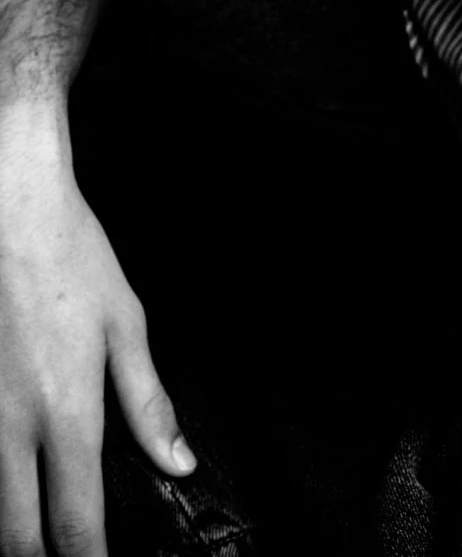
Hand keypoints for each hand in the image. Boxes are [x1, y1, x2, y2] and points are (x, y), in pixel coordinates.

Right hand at [0, 118, 193, 556]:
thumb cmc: (70, 256)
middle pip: (17, 534)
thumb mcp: (125, 323)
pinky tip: (11, 482)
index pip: (77, 519)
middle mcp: (12, 426)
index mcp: (67, 412)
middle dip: (43, 556)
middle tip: (70, 551)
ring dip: (14, 527)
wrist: (9, 207)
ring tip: (41, 528)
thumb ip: (148, 403)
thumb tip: (178, 462)